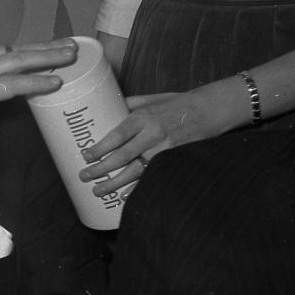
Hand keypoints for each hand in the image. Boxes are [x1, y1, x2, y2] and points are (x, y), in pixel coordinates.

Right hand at [0, 38, 74, 140]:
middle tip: (71, 45)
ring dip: (48, 59)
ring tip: (70, 59)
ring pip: (20, 61)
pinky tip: (53, 83)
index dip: (31, 48)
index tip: (49, 47)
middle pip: (18, 49)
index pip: (6, 47)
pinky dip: (35, 82)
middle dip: (47, 47)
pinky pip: (14, 84)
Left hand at [77, 90, 215, 197]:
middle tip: (84, 176)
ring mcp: (165, 149)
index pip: (117, 135)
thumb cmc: (176, 103)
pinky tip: (123, 196)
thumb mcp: (151, 99)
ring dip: (115, 183)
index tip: (85, 156)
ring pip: (136, 170)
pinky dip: (138, 188)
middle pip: (123, 156)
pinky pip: (152, 176)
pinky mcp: (175, 159)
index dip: (100, 148)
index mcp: (143, 117)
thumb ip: (128, 105)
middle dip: (101, 169)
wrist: (210, 110)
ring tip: (98, 191)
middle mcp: (153, 133)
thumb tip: (101, 107)